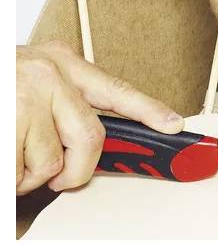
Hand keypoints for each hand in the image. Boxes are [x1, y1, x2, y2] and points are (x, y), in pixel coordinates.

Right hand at [16, 41, 183, 194]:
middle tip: (64, 177)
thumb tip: (96, 139)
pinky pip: (19, 174)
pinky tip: (7, 160)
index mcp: (61, 63)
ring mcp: (24, 100)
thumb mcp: (35, 75)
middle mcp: (48, 76)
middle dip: (78, 169)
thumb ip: (66, 100)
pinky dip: (13, 180)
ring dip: (31, 174)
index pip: (116, 90)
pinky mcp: (4, 125)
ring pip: (50, 162)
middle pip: (90, 138)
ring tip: (14, 154)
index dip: (149, 111)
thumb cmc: (0, 84)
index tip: (173, 125)